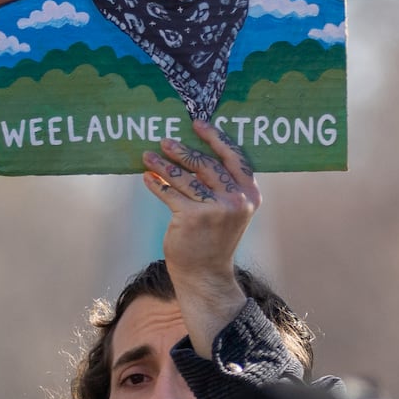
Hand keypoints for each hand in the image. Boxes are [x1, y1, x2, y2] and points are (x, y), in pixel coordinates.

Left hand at [142, 121, 257, 354]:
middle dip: (183, 151)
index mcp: (250, 193)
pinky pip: (170, 194)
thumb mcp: (229, 209)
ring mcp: (215, 209)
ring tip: (148, 156)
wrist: (205, 274)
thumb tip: (194, 150)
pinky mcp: (192, 218)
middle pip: (207, 164)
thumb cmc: (214, 238)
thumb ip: (223, 184)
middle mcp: (236, 200)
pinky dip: (156, 184)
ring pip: (185, 178)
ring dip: (164, 165)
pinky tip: (147, 177)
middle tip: (165, 141)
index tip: (196, 124)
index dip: (214, 137)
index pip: (234, 156)